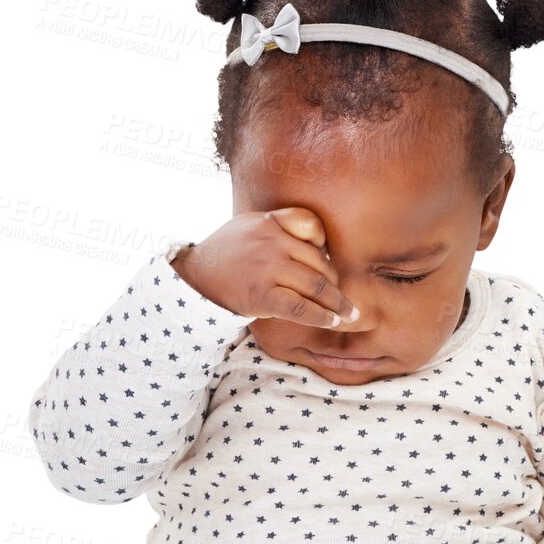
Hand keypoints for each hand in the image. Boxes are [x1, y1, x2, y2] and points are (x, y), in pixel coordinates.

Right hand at [171, 208, 359, 328]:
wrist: (194, 279)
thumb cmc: (224, 255)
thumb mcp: (247, 226)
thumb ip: (278, 226)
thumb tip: (317, 243)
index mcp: (269, 222)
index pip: (310, 224)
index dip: (323, 242)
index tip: (326, 257)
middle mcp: (272, 242)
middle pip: (319, 261)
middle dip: (334, 281)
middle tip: (341, 295)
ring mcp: (268, 269)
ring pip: (316, 285)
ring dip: (337, 302)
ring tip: (349, 313)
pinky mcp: (263, 295)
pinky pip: (302, 308)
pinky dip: (322, 316)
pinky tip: (333, 321)